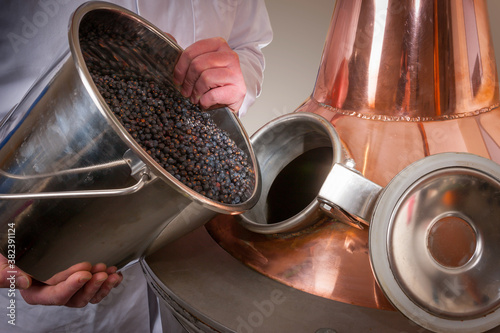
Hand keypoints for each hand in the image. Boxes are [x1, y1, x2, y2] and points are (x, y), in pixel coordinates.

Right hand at [0, 255, 122, 306]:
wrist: (19, 249)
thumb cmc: (11, 258)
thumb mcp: (2, 264)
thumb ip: (7, 273)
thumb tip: (23, 280)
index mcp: (35, 293)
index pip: (55, 295)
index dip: (71, 286)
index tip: (84, 274)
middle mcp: (52, 294)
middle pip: (75, 298)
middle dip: (91, 286)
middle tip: (101, 272)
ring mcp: (67, 288)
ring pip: (87, 294)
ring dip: (101, 285)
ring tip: (111, 273)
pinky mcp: (78, 281)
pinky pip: (94, 288)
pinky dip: (106, 282)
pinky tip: (115, 274)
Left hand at [173, 37, 245, 113]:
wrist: (230, 100)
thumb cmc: (213, 82)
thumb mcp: (202, 65)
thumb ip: (190, 55)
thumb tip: (170, 38)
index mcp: (219, 45)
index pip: (194, 50)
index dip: (181, 66)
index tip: (177, 78)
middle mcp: (230, 56)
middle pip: (198, 64)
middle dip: (188, 80)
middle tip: (185, 91)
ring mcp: (236, 73)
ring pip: (205, 78)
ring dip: (196, 92)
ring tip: (195, 97)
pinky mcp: (238, 90)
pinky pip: (212, 94)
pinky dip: (204, 101)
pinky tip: (205, 102)